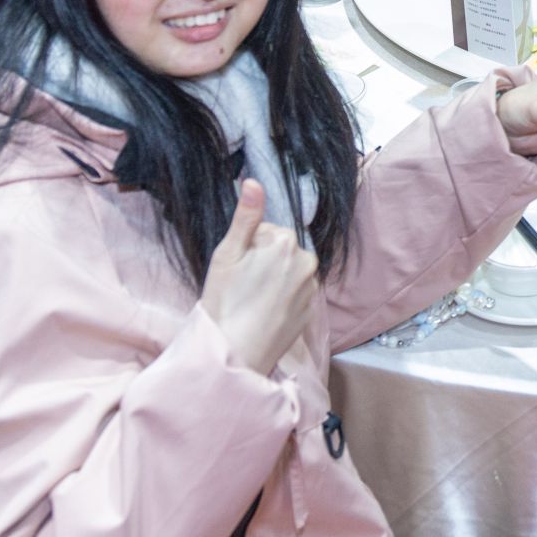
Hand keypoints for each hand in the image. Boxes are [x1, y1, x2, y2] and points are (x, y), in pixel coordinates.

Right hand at [199, 180, 317, 375]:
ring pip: (289, 271)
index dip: (247, 247)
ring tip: (251, 301)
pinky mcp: (310, 311)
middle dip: (263, 261)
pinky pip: (295, 294)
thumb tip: (254, 181)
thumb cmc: (225, 302)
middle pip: (281, 250)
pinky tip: (263, 313)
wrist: (236, 354)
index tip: (236, 267)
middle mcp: (307, 261)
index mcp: (287, 242)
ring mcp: (311, 288)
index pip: (266, 231)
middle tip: (242, 285)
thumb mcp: (227, 254)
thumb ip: (246, 216)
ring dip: (274, 279)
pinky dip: (282, 298)